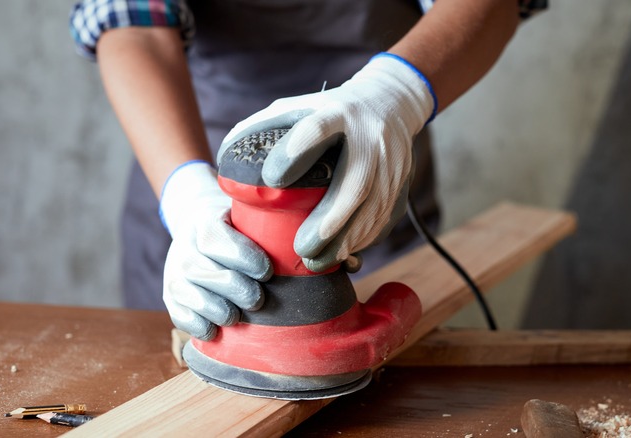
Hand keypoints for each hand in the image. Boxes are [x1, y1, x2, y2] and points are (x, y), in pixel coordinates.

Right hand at [160, 161, 271, 340]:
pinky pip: (181, 316)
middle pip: (208, 272)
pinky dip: (198, 325)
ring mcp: (174, 273)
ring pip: (193, 296)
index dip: (244, 258)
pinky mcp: (171, 298)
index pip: (218, 239)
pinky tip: (216, 330)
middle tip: (257, 300)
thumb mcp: (249, 219)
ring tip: (236, 316)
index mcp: (205, 223)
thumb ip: (277, 230)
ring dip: (219, 310)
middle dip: (237, 290)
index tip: (266, 272)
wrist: (196, 232)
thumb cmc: (237, 230)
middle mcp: (185, 247)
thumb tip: (331, 258)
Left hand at [220, 53, 436, 271]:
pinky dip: (363, 242)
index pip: (317, 129)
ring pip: (373, 211)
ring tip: (318, 261)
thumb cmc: (331, 112)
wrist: (392, 105)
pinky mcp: (403, 186)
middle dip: (328, 222)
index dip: (295, 153)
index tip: (272, 180)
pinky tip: (342, 254)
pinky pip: (385, 222)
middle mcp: (370, 138)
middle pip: (355, 184)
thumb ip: (263, 128)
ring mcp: (392, 164)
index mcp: (338, 113)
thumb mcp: (298, 108)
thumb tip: (227, 158)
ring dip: (346, 241)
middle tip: (301, 249)